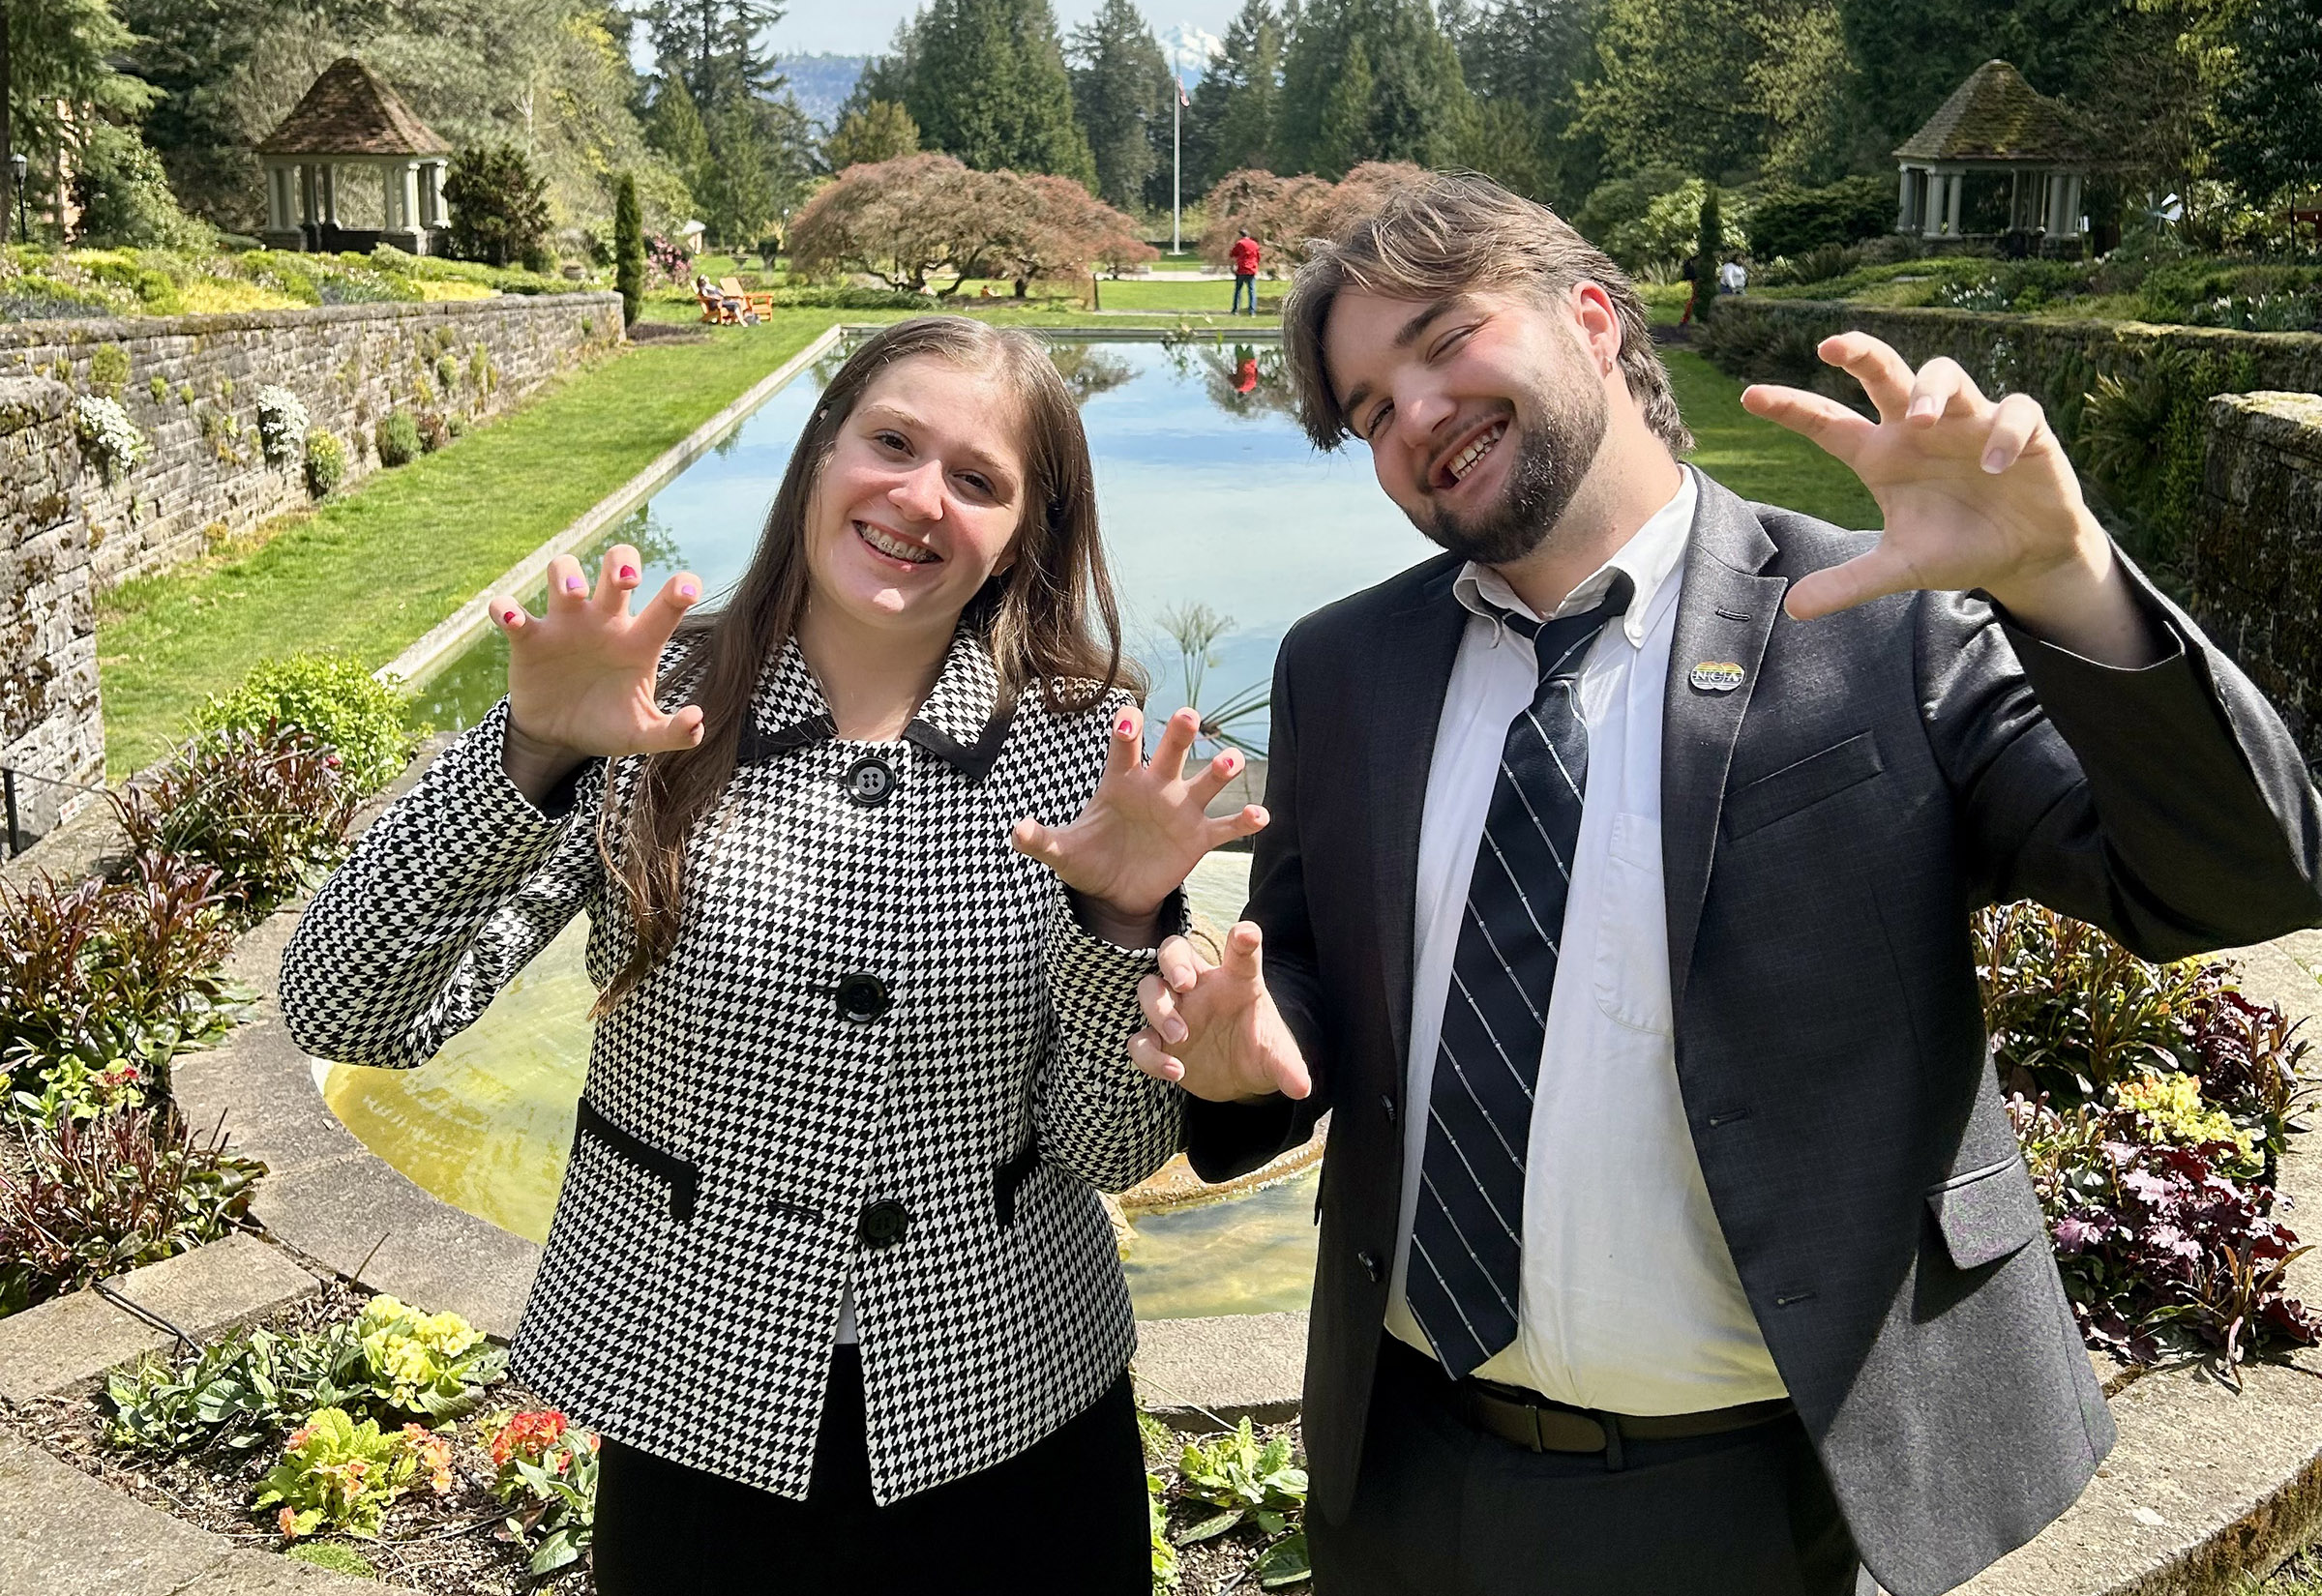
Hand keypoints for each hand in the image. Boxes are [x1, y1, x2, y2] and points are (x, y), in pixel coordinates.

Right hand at [491, 543, 706, 769]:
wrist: (559, 737)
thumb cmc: (607, 724)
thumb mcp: (640, 734)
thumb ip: (671, 732)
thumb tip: (697, 722)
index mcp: (638, 641)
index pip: (665, 606)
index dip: (680, 589)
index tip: (688, 588)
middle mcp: (604, 622)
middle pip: (615, 566)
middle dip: (621, 562)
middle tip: (626, 580)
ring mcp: (565, 625)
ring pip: (563, 571)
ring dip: (566, 574)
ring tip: (573, 595)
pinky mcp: (528, 639)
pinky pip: (511, 612)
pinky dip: (506, 609)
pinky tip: (512, 618)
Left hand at [1010, 706, 1266, 925]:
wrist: (1116, 891)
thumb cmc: (1089, 859)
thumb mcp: (1062, 852)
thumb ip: (1040, 840)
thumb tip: (1014, 832)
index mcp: (1121, 782)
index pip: (1124, 749)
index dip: (1127, 733)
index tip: (1128, 721)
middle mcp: (1156, 787)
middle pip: (1172, 752)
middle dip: (1179, 733)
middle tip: (1187, 716)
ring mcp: (1181, 810)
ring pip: (1206, 782)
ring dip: (1219, 769)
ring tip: (1229, 760)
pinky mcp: (1199, 838)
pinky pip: (1225, 826)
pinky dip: (1243, 820)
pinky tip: (1260, 815)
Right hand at [1128, 922, 1310, 1102]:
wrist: (1240, 1079)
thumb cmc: (1259, 1051)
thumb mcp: (1276, 1057)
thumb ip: (1288, 1067)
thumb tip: (1302, 1088)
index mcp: (1237, 981)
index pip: (1240, 953)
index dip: (1242, 939)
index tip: (1245, 935)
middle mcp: (1201, 988)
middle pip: (1174, 952)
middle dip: (1174, 963)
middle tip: (1184, 985)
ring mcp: (1176, 1012)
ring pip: (1148, 988)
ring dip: (1158, 1008)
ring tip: (1180, 1036)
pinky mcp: (1159, 1042)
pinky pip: (1139, 1040)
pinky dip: (1150, 1056)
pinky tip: (1176, 1072)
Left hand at [1742, 335, 2154, 661]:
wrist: (2023, 555)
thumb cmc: (1956, 547)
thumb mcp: (1899, 568)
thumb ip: (1849, 582)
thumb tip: (1793, 608)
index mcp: (1882, 454)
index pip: (1828, 423)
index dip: (1791, 408)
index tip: (1748, 395)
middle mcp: (1920, 429)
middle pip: (1885, 373)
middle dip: (1861, 353)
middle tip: (1832, 345)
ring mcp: (1970, 422)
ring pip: (1947, 375)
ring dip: (1932, 391)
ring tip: (1922, 422)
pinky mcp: (2024, 431)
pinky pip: (2014, 412)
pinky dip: (2003, 433)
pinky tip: (1994, 466)